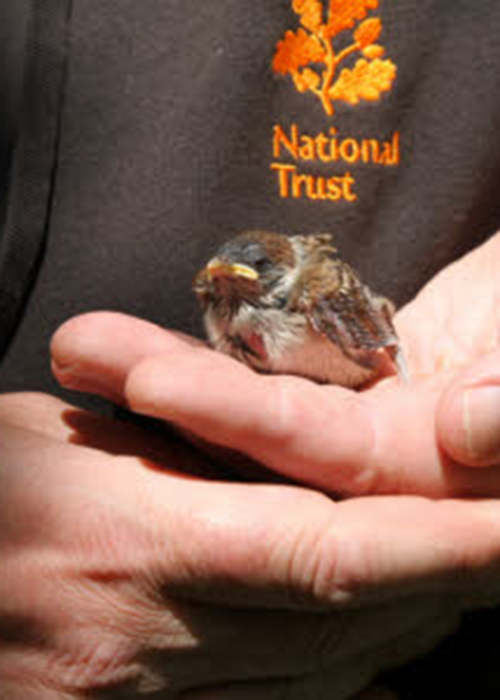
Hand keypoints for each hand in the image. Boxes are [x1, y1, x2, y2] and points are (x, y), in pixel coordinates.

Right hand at [0, 391, 466, 699]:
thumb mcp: (67, 438)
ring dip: (405, 632)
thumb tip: (274, 472)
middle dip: (447, 589)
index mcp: (136, 545)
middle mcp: (150, 645)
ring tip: (461, 578)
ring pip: (325, 683)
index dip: (442, 546)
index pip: (333, 555)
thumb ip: (177, 459)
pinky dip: (341, 682)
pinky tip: (378, 651)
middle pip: (348, 630)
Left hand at [52, 233, 499, 497]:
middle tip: (87, 352)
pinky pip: (284, 375)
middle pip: (278, 444)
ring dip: (180, 370)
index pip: (346, 463)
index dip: (252, 423)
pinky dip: (220, 360)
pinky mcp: (360, 387)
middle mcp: (406, 469)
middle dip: (182, 395)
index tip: (155, 384)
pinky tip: (145, 346)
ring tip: (89, 342)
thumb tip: (471, 428)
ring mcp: (377, 427)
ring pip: (268, 408)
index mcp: (458, 478)